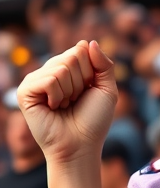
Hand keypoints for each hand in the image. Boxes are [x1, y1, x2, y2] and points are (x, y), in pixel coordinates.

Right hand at [17, 40, 117, 166]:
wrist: (81, 146)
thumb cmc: (94, 121)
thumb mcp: (107, 89)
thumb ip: (103, 64)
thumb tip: (87, 42)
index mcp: (67, 67)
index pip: (81, 49)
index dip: (91, 72)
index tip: (87, 91)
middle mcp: (50, 70)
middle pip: (72, 56)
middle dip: (81, 82)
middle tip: (75, 101)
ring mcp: (36, 80)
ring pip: (61, 68)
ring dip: (70, 91)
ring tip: (64, 106)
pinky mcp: (25, 91)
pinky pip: (49, 79)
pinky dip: (57, 96)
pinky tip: (53, 108)